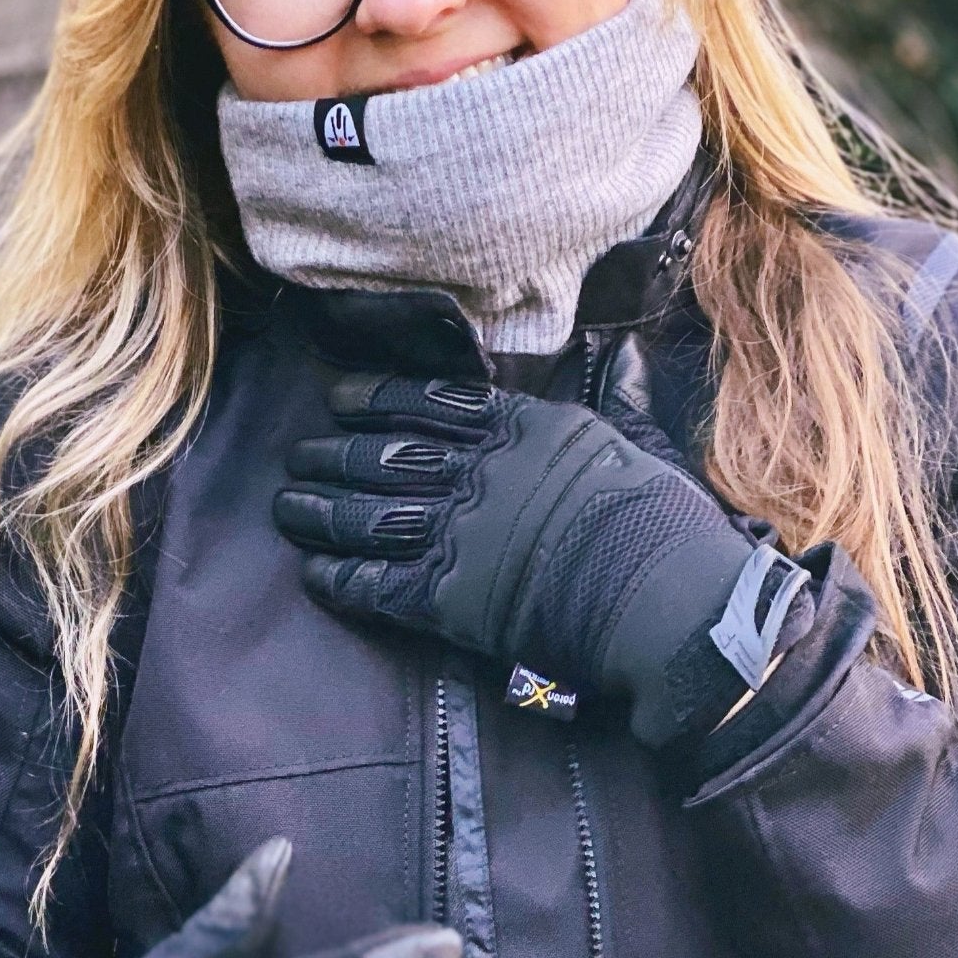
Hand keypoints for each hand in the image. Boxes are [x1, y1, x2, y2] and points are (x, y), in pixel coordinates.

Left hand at [273, 374, 812, 747]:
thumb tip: (617, 354)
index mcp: (521, 429)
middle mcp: (480, 474)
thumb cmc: (666, 523)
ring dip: (322, 512)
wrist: (670, 602)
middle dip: (333, 456)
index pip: (430, 403)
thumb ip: (605, 400)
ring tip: (287, 508)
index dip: (376, 399)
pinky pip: (378, 585)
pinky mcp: (453, 600)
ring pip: (368, 515)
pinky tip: (315, 574)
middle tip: (298, 456)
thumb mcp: (634, 440)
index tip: (340, 399)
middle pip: (385, 455)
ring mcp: (462, 536)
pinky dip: (342, 579)